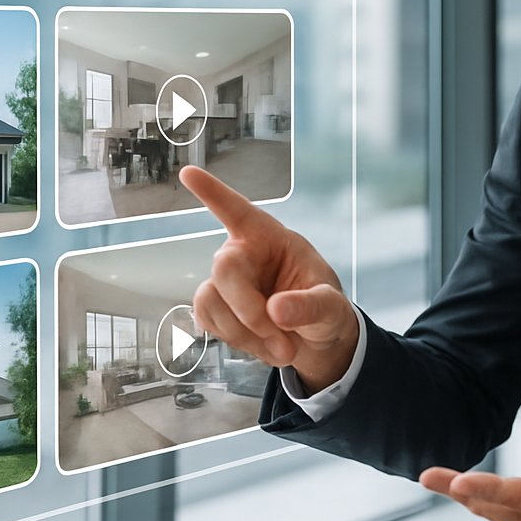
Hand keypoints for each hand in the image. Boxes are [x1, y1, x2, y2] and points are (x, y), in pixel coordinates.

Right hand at [180, 165, 358, 393]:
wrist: (316, 343)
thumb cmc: (325, 311)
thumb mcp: (331, 307)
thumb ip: (310, 306)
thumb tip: (276, 310)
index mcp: (271, 238)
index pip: (238, 210)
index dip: (213, 192)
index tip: (189, 172)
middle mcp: (243, 254)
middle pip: (224, 269)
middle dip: (249, 310)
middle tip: (281, 340)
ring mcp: (226, 283)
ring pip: (210, 301)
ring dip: (243, 332)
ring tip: (281, 348)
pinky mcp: (216, 309)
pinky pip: (207, 321)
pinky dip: (237, 341)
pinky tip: (262, 345)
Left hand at [419, 415, 520, 520]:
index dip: (497, 491)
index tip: (463, 482)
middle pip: (514, 511)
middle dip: (469, 495)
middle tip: (430, 476)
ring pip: (512, 518)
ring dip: (472, 501)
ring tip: (435, 480)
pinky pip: (520, 517)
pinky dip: (490, 505)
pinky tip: (468, 493)